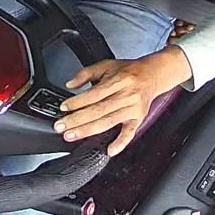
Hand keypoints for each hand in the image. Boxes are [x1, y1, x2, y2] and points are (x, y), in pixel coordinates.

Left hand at [54, 45, 191, 156]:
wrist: (153, 75)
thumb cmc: (128, 71)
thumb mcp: (106, 65)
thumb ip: (86, 73)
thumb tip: (69, 84)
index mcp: (118, 81)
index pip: (94, 94)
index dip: (78, 102)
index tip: (64, 108)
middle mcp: (126, 96)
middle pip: (98, 110)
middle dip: (77, 120)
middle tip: (61, 127)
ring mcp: (132, 109)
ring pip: (108, 122)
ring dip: (88, 130)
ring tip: (72, 135)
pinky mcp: (138, 119)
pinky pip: (129, 133)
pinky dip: (120, 143)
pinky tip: (109, 150)